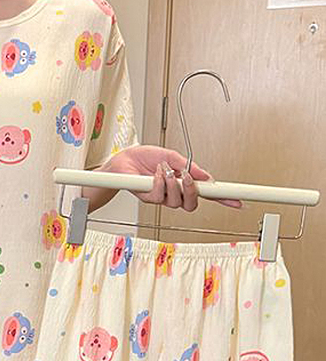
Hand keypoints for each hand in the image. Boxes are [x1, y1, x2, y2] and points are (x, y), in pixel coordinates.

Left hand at [104, 145, 241, 209]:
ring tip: (165, 170)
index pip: (206, 193)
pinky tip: (156, 173)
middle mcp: (174, 193)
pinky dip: (160, 181)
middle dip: (192, 191)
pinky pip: (159, 196)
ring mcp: (161, 197)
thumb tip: (205, 175)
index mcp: (183, 182)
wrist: (123, 160)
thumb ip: (188, 165)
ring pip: (176, 201)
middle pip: (192, 204)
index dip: (222, 198)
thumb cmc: (144, 158)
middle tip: (188, 177)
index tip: (237, 200)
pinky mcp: (148, 198)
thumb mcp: (171, 156)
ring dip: (173, 184)